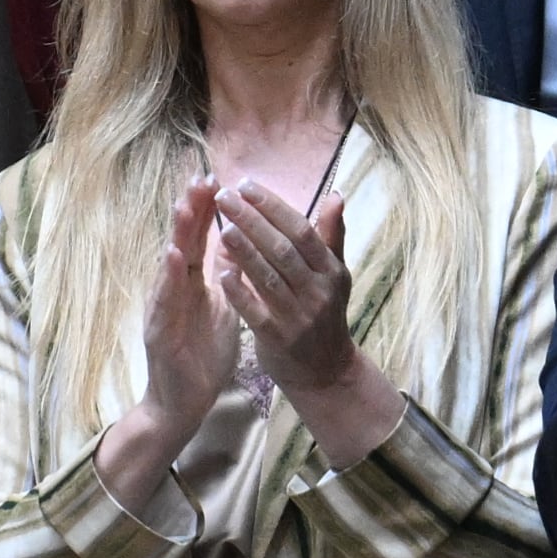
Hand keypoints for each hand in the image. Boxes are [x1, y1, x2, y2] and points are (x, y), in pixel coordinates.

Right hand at [109, 176, 238, 478]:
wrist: (185, 401)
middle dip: (190, 209)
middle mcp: (173, 289)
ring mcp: (163, 308)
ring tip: (184, 204)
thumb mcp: (223, 307)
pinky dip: (167, 277)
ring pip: (169, 265)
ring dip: (176, 234)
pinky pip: (164, 301)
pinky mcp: (159, 331)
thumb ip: (227, 275)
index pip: (198, 239)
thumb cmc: (204, 353)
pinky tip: (172, 256)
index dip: (205, 209)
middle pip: (181, 242)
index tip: (215, 176)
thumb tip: (240, 243)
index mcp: (192, 283)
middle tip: (199, 176)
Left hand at [212, 178, 405, 465]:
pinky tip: (221, 271)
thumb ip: (331, 236)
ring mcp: (299, 317)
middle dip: (252, 220)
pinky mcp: (278, 339)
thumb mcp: (335, 276)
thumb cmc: (324, 315)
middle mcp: (318, 292)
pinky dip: (239, 291)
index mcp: (331, 271)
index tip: (245, 185)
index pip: (301, 230)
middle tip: (223, 196)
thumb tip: (335, 194)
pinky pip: (256, 312)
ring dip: (244, 250)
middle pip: (283, 249)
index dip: (273, 206)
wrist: (325, 372)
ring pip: (269, 277)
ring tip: (221, 226)